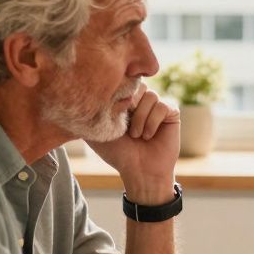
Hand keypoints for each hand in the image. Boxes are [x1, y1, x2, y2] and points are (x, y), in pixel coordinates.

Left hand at [88, 83, 180, 203]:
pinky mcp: (171, 113)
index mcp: (125, 102)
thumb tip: (82, 95)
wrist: (140, 171)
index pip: (123, 83)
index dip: (119, 96)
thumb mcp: (96, 132)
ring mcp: (157, 107)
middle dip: (130, 105)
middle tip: (125, 125)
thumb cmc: (118, 154)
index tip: (115, 114)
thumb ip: (90, 114)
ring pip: (151, 96)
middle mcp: (142, 101)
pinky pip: (163, 106)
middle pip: (138, 85)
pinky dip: (152, 122)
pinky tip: (148, 136)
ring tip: (136, 136)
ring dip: (140, 118)